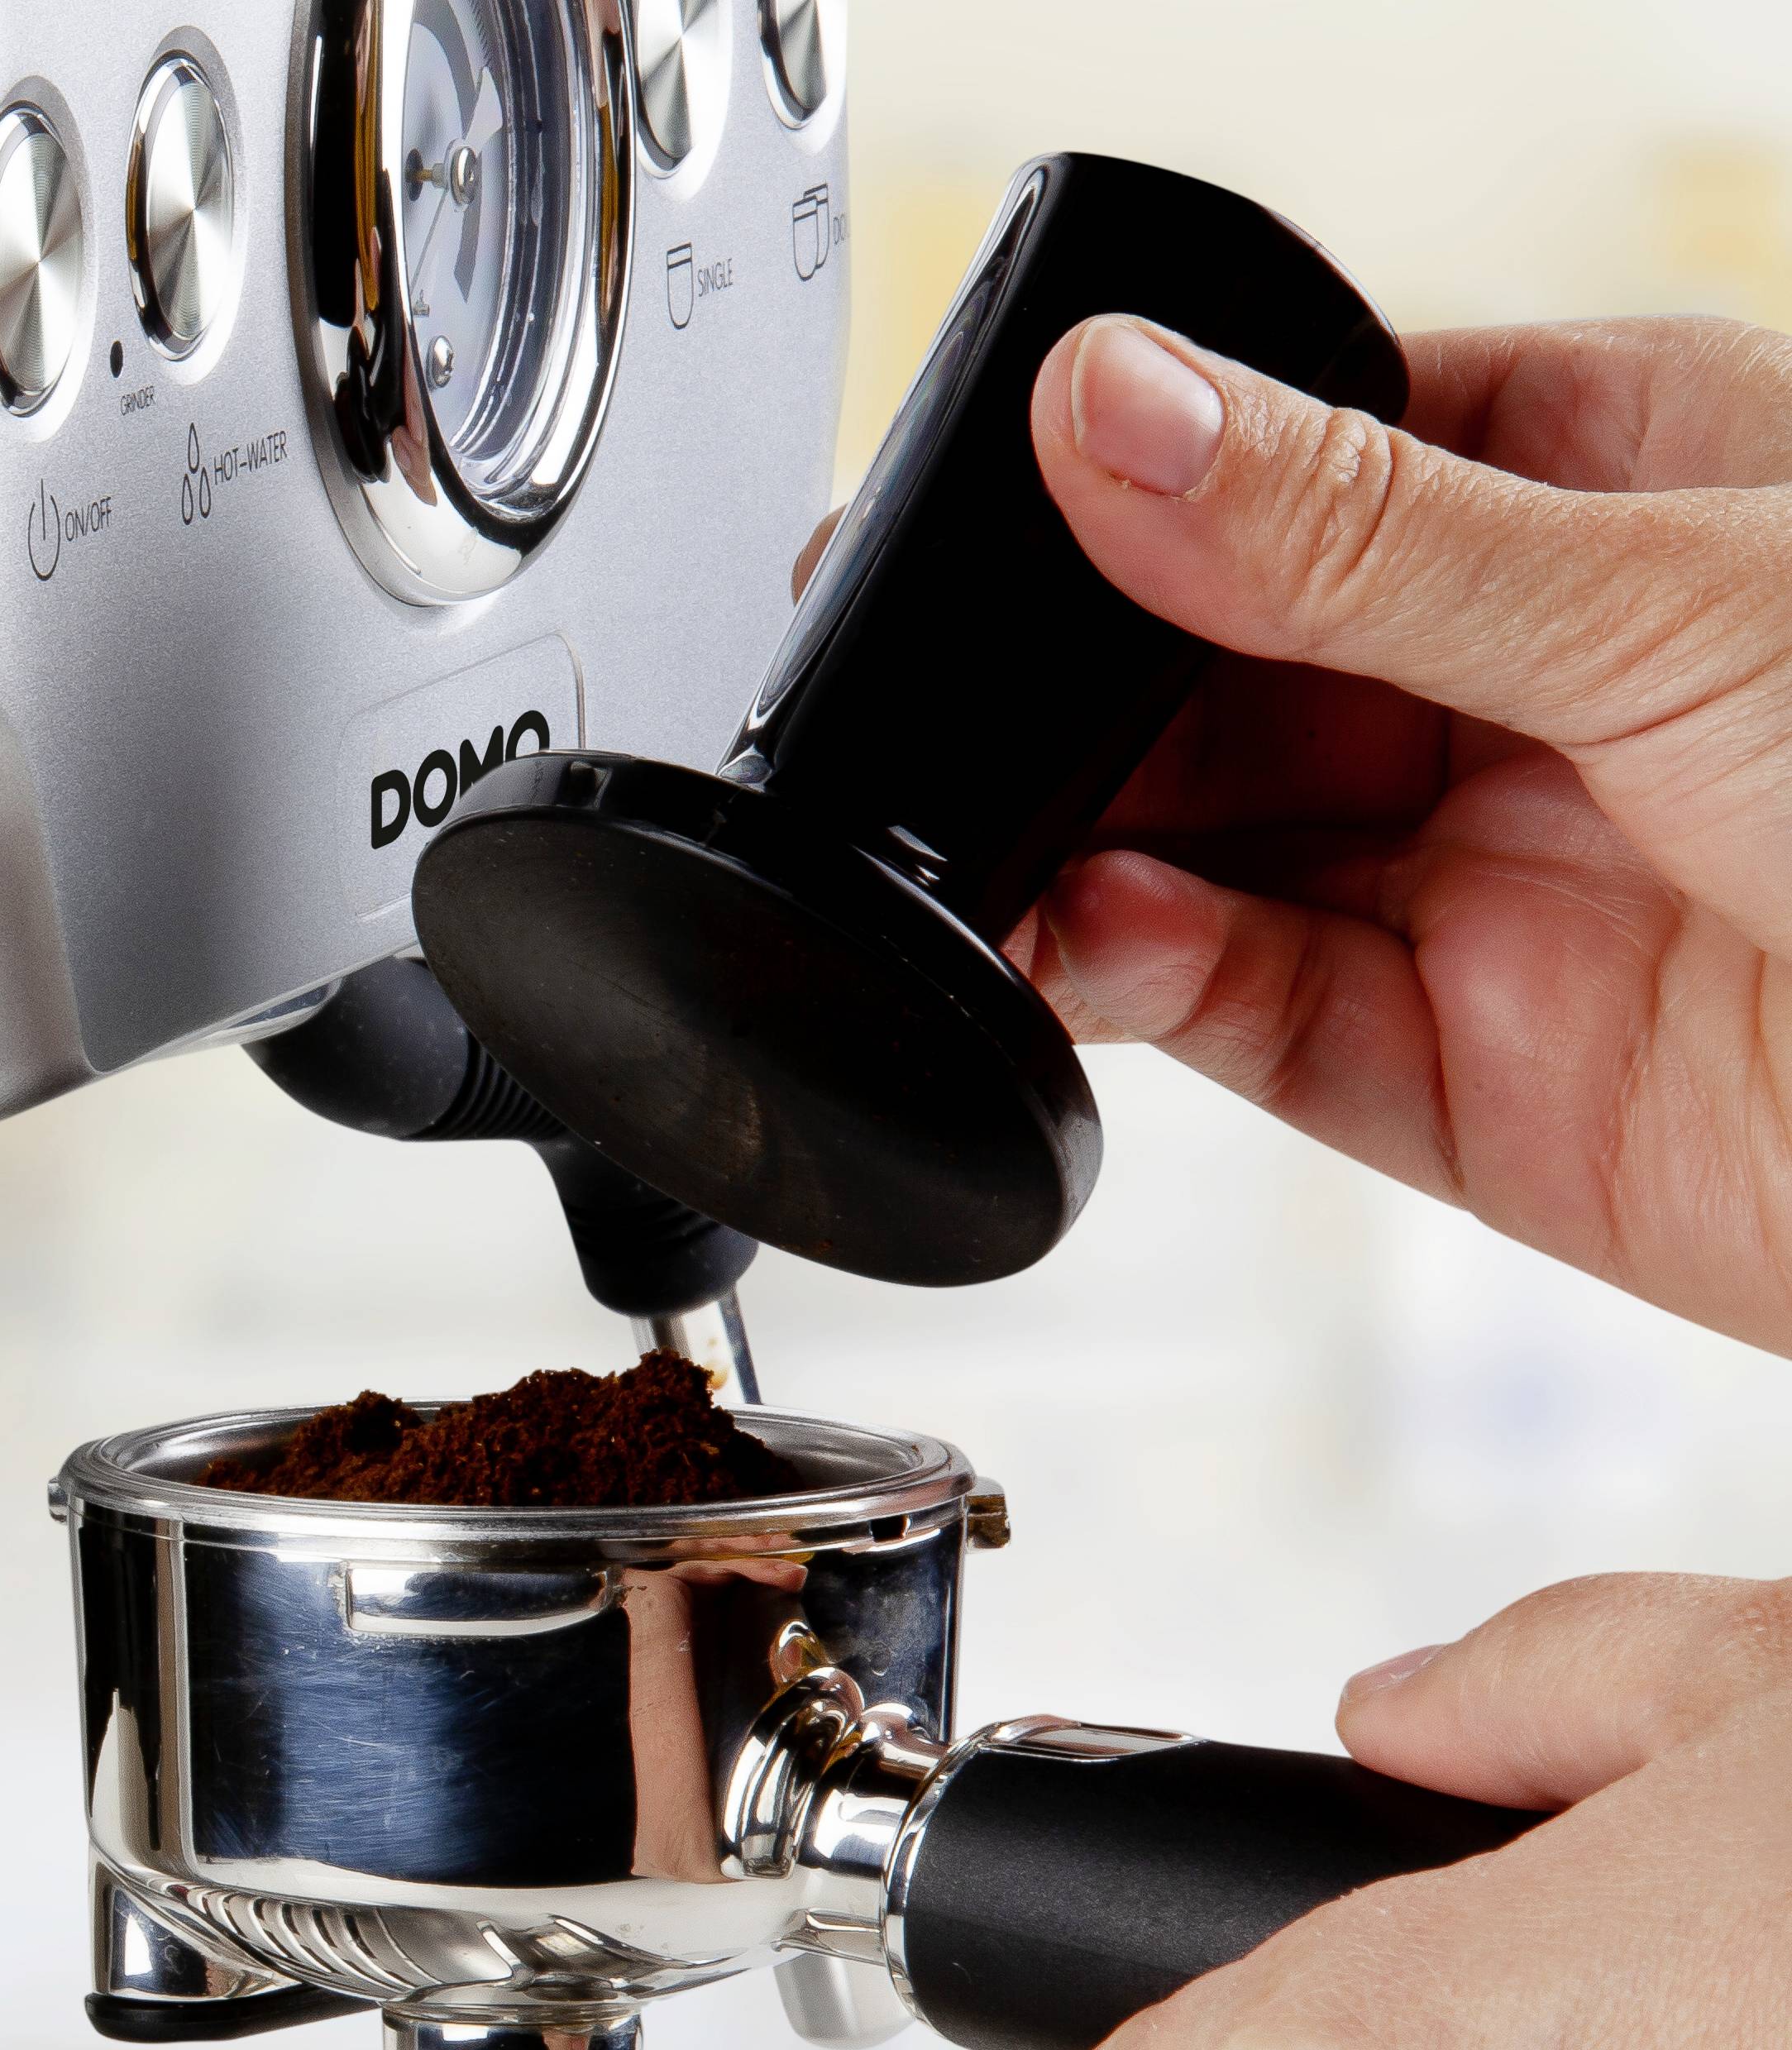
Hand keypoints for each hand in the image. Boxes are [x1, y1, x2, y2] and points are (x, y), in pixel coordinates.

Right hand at [1015, 312, 1791, 1353]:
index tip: (996, 505)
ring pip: (1207, 850)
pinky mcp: (1459, 1081)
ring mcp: (1491, 887)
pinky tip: (1099, 942)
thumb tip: (1113, 409)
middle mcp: (1537, 687)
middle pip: (1221, 669)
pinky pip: (1249, 1014)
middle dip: (1075, 696)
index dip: (1144, 479)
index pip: (1312, 453)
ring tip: (993, 853)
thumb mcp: (1667, 600)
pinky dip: (1146, 981)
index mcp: (1617, 494)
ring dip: (1081, 853)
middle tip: (941, 705)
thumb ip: (1358, 534)